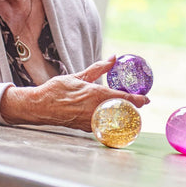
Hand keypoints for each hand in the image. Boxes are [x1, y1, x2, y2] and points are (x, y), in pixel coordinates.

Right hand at [0, 56, 149, 130]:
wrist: (39, 107)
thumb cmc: (56, 90)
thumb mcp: (78, 76)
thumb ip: (98, 69)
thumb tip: (113, 58)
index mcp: (95, 95)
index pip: (123, 99)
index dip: (137, 100)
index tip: (146, 99)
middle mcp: (95, 110)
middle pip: (122, 111)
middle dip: (132, 108)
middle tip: (139, 103)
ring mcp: (91, 121)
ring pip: (114, 119)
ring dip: (122, 115)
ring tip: (127, 109)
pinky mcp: (86, 128)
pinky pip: (104, 125)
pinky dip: (110, 120)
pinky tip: (112, 116)